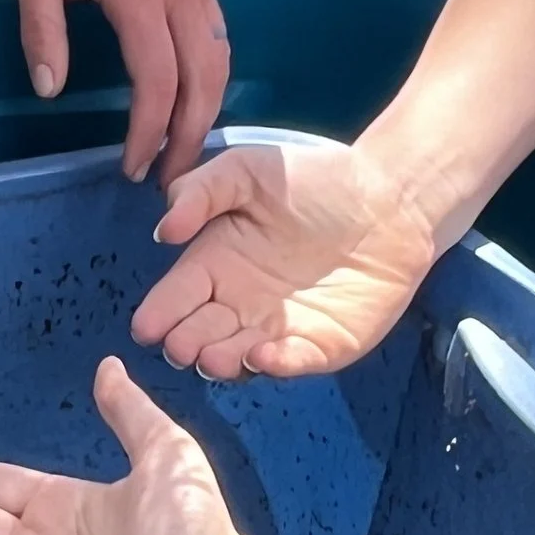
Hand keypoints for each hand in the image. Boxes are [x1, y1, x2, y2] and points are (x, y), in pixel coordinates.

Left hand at [13, 0, 227, 187]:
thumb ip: (41, 28)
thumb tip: (49, 87)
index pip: (158, 81)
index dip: (148, 132)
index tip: (132, 166)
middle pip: (204, 83)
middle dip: (189, 138)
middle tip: (168, 181)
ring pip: (220, 64)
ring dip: (207, 114)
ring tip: (182, 152)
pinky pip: (219, 40)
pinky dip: (213, 81)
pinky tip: (193, 105)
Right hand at [134, 135, 436, 379]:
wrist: (389, 199)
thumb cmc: (313, 181)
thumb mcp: (247, 171)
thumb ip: (200, 192)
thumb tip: (163, 231)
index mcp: (214, 265)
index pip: (177, 296)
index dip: (160, 313)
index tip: (145, 328)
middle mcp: (239, 304)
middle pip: (201, 333)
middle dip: (186, 344)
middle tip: (179, 346)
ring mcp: (278, 330)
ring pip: (239, 356)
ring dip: (223, 361)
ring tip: (213, 357)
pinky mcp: (321, 346)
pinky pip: (293, 361)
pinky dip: (277, 364)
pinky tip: (262, 355)